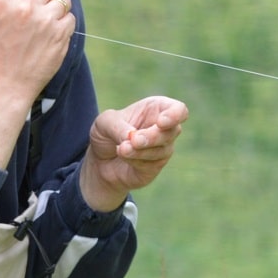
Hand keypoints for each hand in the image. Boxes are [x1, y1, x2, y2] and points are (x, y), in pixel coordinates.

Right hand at [0, 0, 79, 168]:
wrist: (6, 84)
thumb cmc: (1, 51)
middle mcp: (25, 7)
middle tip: (48, 6)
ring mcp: (44, 21)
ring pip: (64, 1)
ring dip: (60, 10)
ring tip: (47, 25)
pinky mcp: (59, 35)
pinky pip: (71, 19)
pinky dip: (65, 26)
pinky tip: (52, 37)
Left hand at [81, 96, 188, 211]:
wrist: (98, 161)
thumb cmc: (105, 134)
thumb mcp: (105, 123)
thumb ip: (118, 127)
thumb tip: (132, 137)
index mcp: (156, 109)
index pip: (179, 110)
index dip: (175, 115)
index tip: (161, 122)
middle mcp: (164, 129)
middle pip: (173, 131)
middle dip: (152, 137)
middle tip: (133, 140)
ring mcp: (162, 150)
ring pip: (162, 150)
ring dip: (140, 150)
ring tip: (121, 149)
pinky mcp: (155, 167)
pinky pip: (151, 165)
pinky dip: (135, 160)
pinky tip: (123, 156)